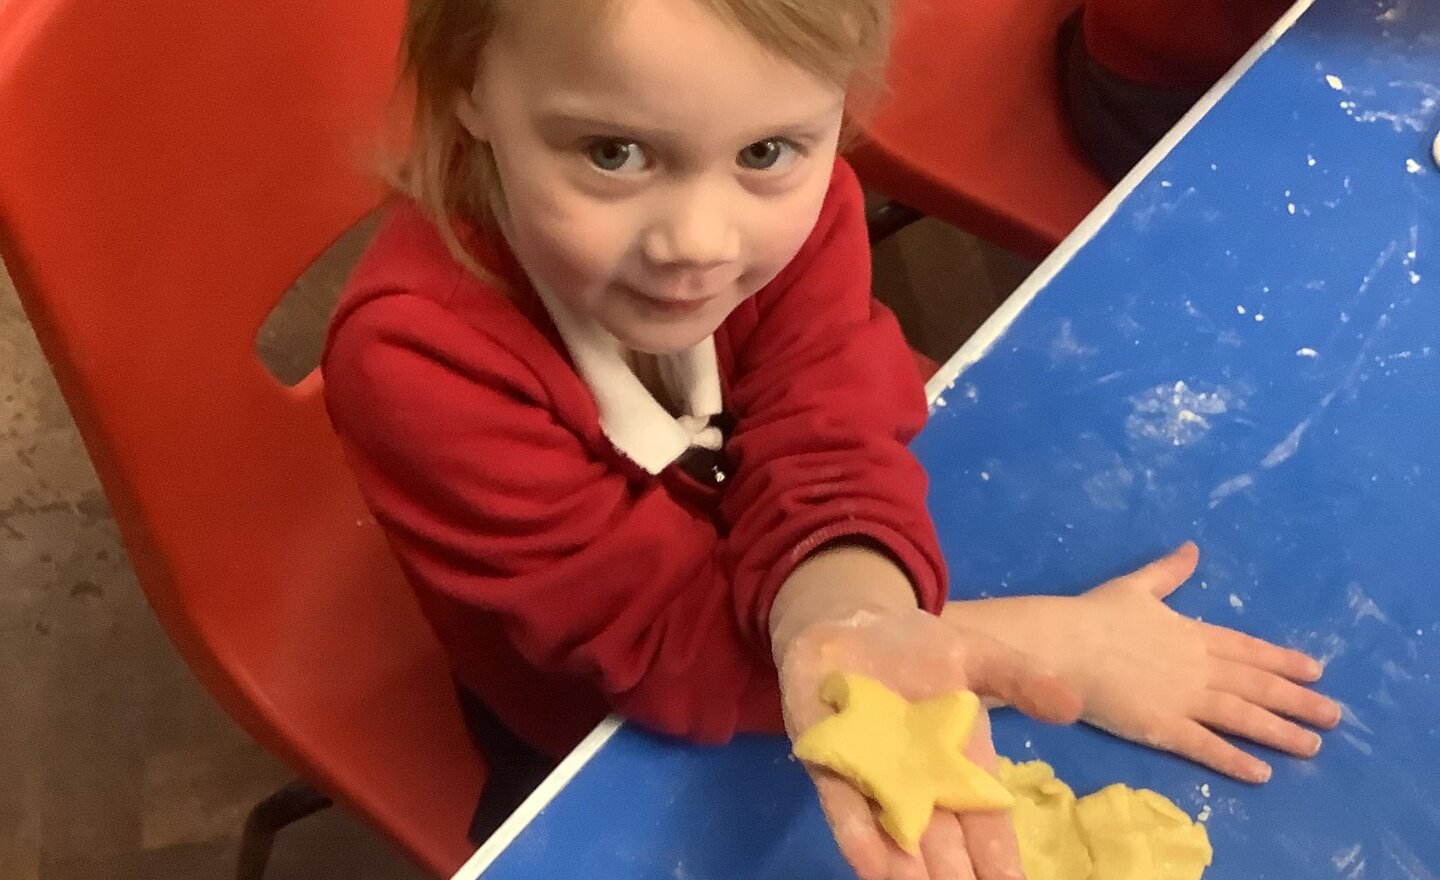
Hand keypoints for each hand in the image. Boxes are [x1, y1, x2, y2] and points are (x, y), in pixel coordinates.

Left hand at [779, 607, 1081, 879]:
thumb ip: (1022, 679)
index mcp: (960, 763)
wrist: (848, 620)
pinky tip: (868, 865)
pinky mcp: (827, 761)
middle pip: (941, 840)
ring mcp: (871, 776)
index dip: (999, 855)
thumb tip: (1072, 704)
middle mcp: (918, 782)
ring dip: (906, 868)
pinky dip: (855, 833)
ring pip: (894, 833)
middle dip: (953, 872)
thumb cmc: (915, 649)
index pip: (985, 820)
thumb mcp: (977, 655)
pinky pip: (843, 805)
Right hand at [946, 542, 1340, 782]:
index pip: (1246, 649)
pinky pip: (1205, 745)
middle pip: (1255, 685)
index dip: (1282, 660)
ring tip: (1311, 746)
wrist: (1061, 644)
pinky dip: (1235, 759)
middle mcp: (1196, 666)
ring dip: (1279, 731)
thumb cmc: (1092, 614)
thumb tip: (1192, 548)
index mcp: (1190, 633)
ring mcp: (1183, 697)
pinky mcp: (1162, 726)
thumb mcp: (1135, 586)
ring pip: (1242, 715)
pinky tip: (1262, 773)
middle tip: (1334, 716)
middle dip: (1296, 700)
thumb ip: (1167, 572)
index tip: (1315, 670)